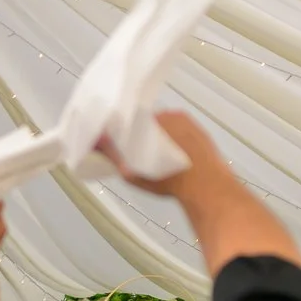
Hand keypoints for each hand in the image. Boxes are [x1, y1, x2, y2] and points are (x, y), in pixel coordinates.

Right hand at [94, 110, 226, 197]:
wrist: (206, 186)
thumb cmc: (167, 180)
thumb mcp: (132, 172)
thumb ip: (111, 154)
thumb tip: (94, 140)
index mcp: (150, 119)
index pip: (130, 119)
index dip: (124, 132)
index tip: (120, 145)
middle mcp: (168, 114)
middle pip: (148, 122)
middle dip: (142, 135)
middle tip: (139, 157)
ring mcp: (186, 120)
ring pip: (166, 126)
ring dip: (160, 137)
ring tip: (158, 159)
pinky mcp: (199, 129)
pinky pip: (182, 130)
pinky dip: (176, 140)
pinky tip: (175, 157)